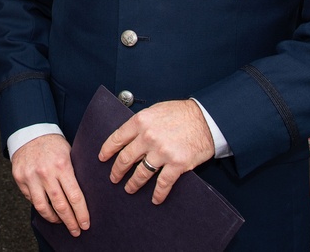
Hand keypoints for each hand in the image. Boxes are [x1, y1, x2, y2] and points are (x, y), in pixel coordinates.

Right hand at [11, 134, 88, 236]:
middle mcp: (45, 172)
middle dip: (70, 222)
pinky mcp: (19, 178)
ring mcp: (30, 176)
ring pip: (43, 207)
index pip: (75, 196)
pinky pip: (31, 199)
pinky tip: (48, 208)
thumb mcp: (69, 154)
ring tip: (61, 222)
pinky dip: (41, 206)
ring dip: (54, 219)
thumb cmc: (53, 144)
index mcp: (62, 165)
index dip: (81, 214)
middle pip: (60, 206)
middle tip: (76, 230)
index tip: (86, 224)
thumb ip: (74, 173)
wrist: (29, 131)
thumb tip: (85, 197)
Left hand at [98, 100, 214, 204]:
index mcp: (141, 122)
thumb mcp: (156, 110)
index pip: (117, 138)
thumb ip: (142, 122)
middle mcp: (148, 137)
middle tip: (114, 178)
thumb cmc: (182, 113)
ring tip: (129, 188)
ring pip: (141, 173)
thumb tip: (130, 134)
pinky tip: (155, 199)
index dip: (107, 150)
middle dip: (117, 171)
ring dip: (133, 183)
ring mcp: (162, 152)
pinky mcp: (177, 164)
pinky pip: (163, 183)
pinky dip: (158, 194)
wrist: (207, 119)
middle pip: (125, 159)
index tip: (102, 158)